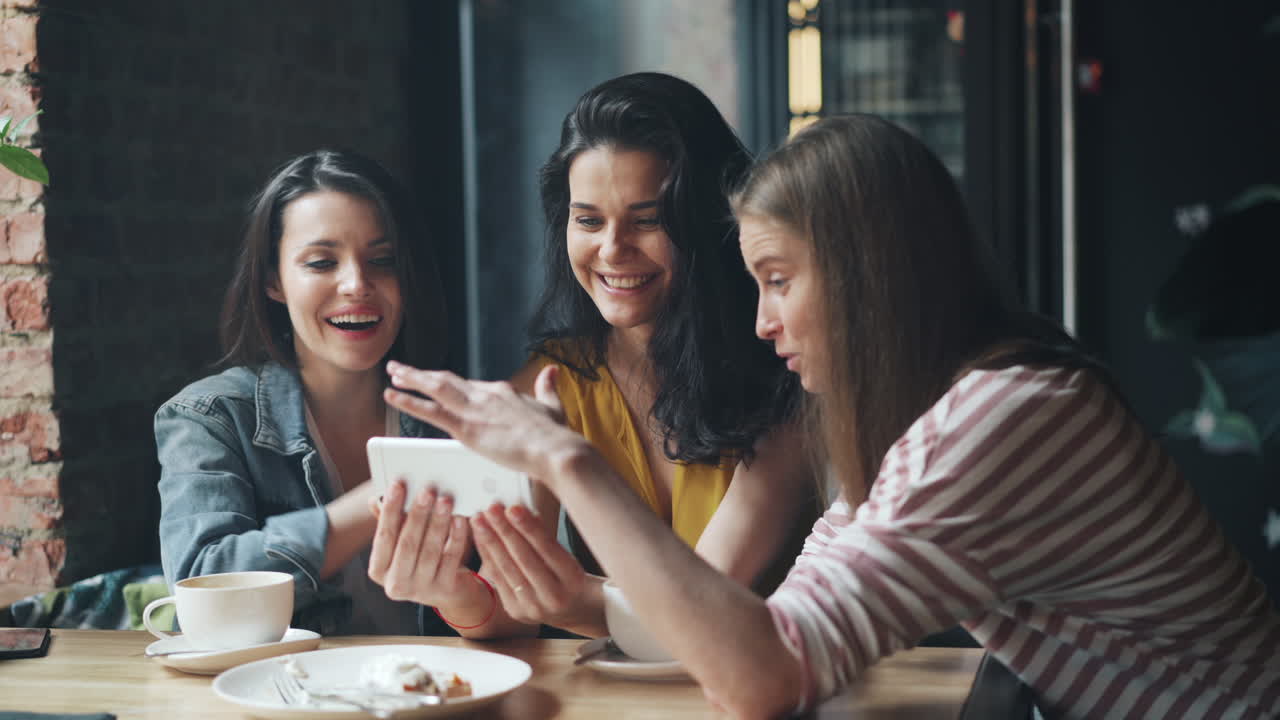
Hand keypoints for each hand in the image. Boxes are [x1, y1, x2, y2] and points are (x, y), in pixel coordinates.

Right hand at [367, 480, 480, 611]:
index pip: (383, 537)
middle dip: (417, 514)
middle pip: (406, 544)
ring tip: (446, 501)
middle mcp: (395, 585)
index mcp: (379, 570)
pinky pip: (451, 558)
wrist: (449, 590)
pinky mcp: (444, 590)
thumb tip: (375, 499)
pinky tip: (460, 519)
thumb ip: (391, 523)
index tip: (397, 485)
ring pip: (429, 550)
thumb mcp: (402, 544)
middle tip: (427, 491)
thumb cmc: (420, 558)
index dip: (390, 510)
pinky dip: (456, 537)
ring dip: (438, 523)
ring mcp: (420, 590)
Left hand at [383, 362, 584, 485]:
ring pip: (435, 387)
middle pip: (447, 380)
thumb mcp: (553, 405)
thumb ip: (548, 387)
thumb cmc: (554, 435)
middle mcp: (484, 394)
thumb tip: (552, 371)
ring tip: (393, 373)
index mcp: (502, 391)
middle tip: (402, 369)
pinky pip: (430, 411)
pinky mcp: (466, 427)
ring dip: (411, 378)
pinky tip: (393, 395)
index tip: (438, 382)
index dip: (450, 383)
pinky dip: (409, 401)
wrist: (554, 450)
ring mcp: (474, 409)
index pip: (470, 385)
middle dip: (423, 374)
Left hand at [471, 503, 589, 626]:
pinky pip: (498, 579)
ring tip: (478, 521)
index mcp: (573, 580)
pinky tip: (480, 539)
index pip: (547, 549)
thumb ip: (548, 537)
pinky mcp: (516, 610)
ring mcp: (533, 607)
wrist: (574, 611)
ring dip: (490, 542)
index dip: (528, 528)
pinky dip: (488, 557)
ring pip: (508, 569)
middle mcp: (553, 596)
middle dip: (504, 531)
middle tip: (490, 509)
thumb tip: (525, 511)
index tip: (512, 508)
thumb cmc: (573, 577)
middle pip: (524, 559)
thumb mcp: (571, 556)